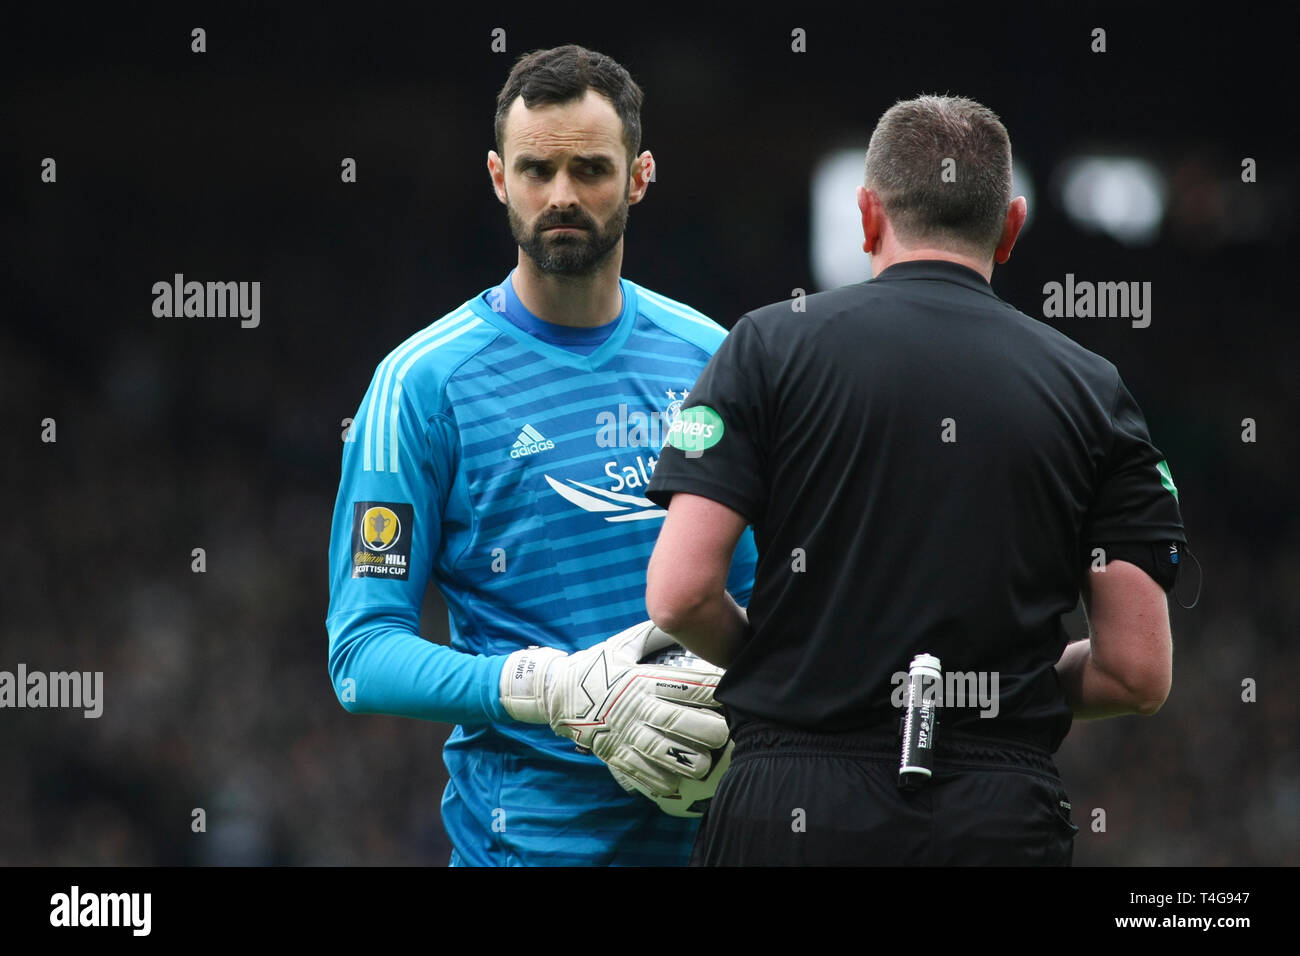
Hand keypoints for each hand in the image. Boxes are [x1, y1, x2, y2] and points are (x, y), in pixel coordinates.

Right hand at [500, 621, 729, 797]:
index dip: (713, 689)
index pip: (685, 685)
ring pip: (665, 753)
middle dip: (709, 730)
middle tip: (726, 732)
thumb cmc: (597, 666)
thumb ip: (654, 634)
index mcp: (642, 680)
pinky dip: (662, 779)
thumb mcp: (624, 644)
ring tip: (705, 761)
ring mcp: (626, 734)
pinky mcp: (617, 754)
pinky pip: (643, 773)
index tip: (730, 690)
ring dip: (690, 760)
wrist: (558, 693)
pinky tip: (678, 780)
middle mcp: (637, 709)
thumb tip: (681, 620)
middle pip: (680, 723)